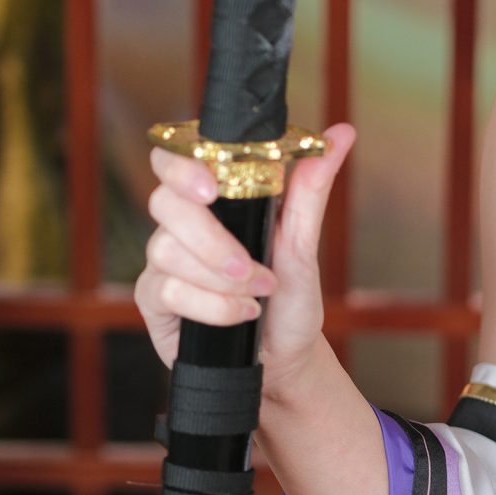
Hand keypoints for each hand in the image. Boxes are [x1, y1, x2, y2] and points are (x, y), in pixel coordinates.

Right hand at [134, 121, 356, 389]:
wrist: (284, 361)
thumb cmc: (290, 302)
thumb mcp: (304, 246)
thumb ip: (311, 190)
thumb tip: (341, 134)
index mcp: (215, 201)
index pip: (174, 161)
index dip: (181, 167)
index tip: (210, 188)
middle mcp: (182, 225)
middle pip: (165, 204)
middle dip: (211, 239)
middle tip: (249, 268)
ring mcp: (164, 261)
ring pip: (167, 250)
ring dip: (221, 281)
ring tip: (258, 297)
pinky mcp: (154, 299)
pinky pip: (167, 290)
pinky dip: (212, 307)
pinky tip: (240, 317)